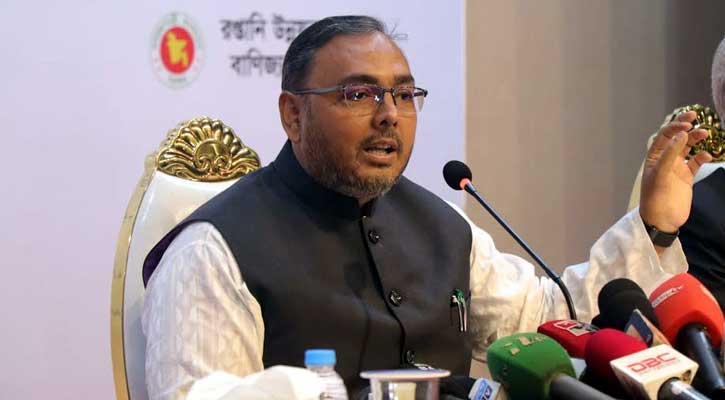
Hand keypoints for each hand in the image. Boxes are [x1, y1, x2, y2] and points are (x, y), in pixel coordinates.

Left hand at [640, 111, 711, 233]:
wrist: (662, 220)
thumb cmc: (656, 197)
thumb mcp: (661, 174)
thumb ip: (671, 154)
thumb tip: (682, 134)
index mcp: (654, 157)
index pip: (664, 135)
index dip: (675, 126)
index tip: (687, 123)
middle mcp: (665, 159)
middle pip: (676, 138)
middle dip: (685, 125)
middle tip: (696, 115)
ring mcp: (676, 167)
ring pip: (688, 147)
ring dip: (696, 139)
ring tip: (706, 133)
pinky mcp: (687, 176)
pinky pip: (696, 162)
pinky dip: (702, 156)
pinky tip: (707, 156)